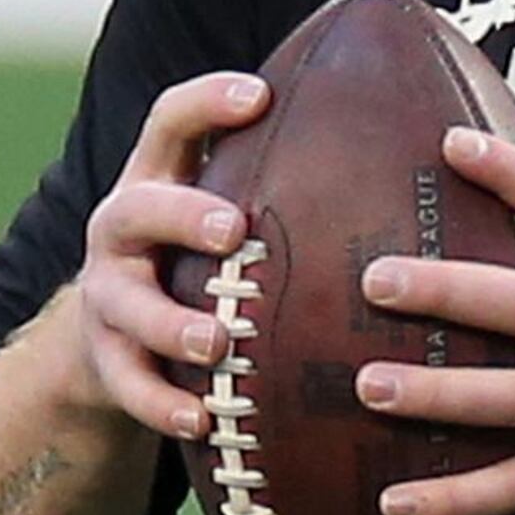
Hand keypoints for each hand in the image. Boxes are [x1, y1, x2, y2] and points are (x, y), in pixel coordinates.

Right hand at [64, 70, 269, 443]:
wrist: (107, 334)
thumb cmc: (197, 257)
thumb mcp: (216, 209)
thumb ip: (278, 179)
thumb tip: (410, 139)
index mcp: (156, 178)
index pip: (171, 122)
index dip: (208, 102)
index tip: (260, 94)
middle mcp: (123, 228)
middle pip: (139, 208)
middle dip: (184, 216)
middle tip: (234, 230)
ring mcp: (108, 294)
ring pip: (128, 304)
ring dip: (172, 323)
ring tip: (216, 343)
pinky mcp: (105, 359)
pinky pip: (127, 384)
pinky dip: (160, 404)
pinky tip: (200, 421)